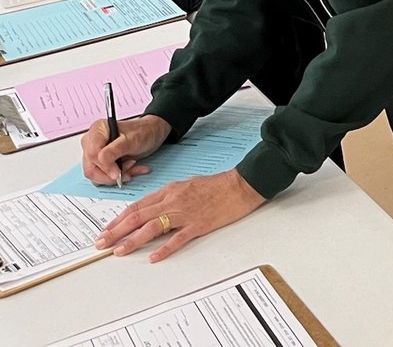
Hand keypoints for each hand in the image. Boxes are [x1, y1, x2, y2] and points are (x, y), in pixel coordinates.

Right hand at [81, 113, 171, 186]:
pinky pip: (103, 177)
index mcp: (97, 131)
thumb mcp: (132, 139)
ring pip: (96, 176)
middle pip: (91, 168)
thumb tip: (101, 160)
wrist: (152, 134)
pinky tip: (132, 169)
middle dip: (111, 174)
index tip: (119, 172)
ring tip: (133, 166)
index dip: (105, 166)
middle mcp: (92, 142)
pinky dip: (119, 177)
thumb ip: (115, 150)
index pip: (92, 154)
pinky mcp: (100, 163)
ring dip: (117, 176)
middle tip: (129, 170)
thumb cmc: (143, 131)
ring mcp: (95, 153)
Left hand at [95, 170, 264, 261]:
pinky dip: (164, 248)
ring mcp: (185, 213)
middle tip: (101, 243)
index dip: (118, 219)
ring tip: (119, 251)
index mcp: (169, 191)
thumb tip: (150, 210)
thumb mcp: (187, 184)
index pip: (137, 206)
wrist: (241, 184)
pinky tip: (154, 257)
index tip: (105, 230)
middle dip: (117, 230)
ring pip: (152, 227)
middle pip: (138, 216)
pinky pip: (178, 237)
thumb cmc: (216, 184)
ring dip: (133, 240)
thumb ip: (168, 196)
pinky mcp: (199, 224)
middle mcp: (173, 201)